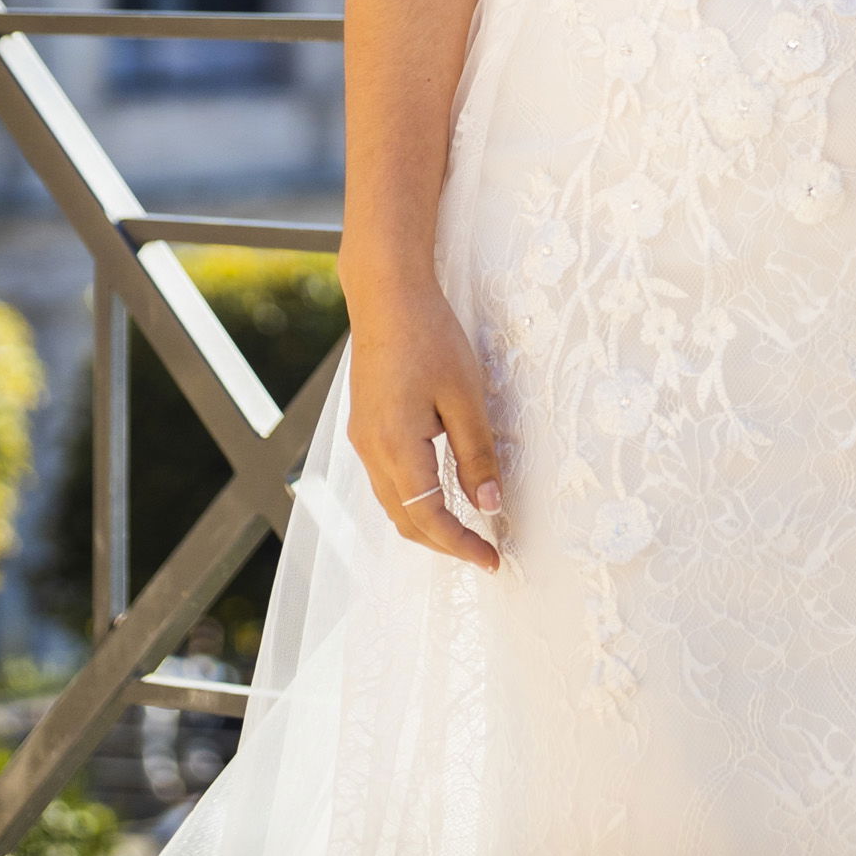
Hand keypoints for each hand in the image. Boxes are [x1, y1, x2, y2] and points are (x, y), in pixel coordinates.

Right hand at [347, 272, 502, 570]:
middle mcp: (371, 452)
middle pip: (405, 520)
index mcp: (396, 448)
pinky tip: (438, 495)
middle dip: (444, 543)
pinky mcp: (365, 427)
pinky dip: (413, 500)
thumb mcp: (466, 397)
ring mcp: (363, 440)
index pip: (429, 518)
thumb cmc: (430, 338)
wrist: (386, 297)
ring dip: (427, 524)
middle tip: (484, 552)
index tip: (492, 559)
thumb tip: (489, 505)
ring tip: (466, 531)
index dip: (461, 544)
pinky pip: (387, 481)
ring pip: (393, 503)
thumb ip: (476, 455)